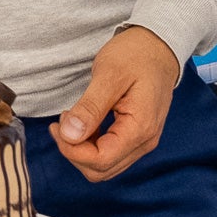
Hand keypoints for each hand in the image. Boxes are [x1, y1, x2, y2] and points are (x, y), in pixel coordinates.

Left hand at [50, 26, 180, 182]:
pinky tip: (82, 122)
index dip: (72, 150)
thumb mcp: (109, 75)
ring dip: (81, 149)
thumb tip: (69, 135)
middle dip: (74, 152)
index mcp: (140, 128)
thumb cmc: (136, 55)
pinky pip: (109, 153)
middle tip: (61, 122)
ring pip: (104, 165)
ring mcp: (142, 141)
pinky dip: (90, 144)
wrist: (158, 46)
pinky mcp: (136, 136)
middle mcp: (144, 141)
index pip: (100, 160)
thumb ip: (90, 107)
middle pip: (101, 170)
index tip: (58, 126)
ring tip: (70, 120)